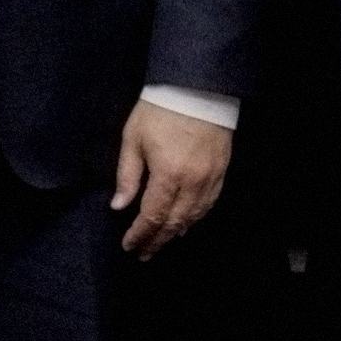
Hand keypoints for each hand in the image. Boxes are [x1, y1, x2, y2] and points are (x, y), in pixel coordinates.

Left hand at [113, 98, 232, 256]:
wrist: (197, 87)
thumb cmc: (159, 110)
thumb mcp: (133, 139)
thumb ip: (128, 175)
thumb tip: (119, 206)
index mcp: (168, 175)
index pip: (153, 217)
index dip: (140, 234)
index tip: (129, 246)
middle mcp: (192, 183)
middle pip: (174, 223)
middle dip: (157, 241)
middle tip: (144, 253)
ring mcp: (210, 178)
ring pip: (194, 216)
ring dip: (177, 233)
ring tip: (162, 242)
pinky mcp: (222, 171)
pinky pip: (209, 204)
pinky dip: (196, 218)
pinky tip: (186, 223)